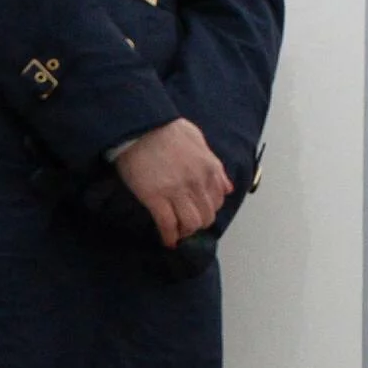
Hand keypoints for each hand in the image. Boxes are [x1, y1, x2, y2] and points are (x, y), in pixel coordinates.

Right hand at [116, 118, 233, 247]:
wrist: (140, 127)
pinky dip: (169, 236)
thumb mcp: (199, 141)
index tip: (201, 212)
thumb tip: (227, 187)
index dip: (210, 209)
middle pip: (207, 216)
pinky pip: (167, 224)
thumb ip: (214, 165)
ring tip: (179, 233)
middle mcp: (198, 182)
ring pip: (191, 224)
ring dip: (186, 232)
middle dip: (199, 224)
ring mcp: (177, 191)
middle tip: (189, 225)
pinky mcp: (155, 198)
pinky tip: (168, 241)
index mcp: (210, 168)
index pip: (219, 200)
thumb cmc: (167, 129)